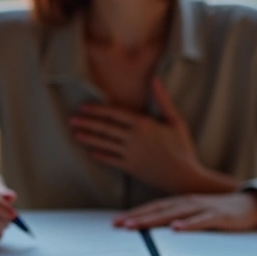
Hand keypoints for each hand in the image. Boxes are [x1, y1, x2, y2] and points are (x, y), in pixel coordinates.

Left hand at [70, 78, 233, 193]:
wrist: (184, 176)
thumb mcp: (176, 120)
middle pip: (105, 128)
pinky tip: (91, 153)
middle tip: (71, 119)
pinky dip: (100, 156)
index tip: (84, 107)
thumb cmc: (182, 147)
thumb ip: (163, 99)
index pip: (115, 113)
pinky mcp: (130, 168)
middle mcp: (134, 138)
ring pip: (104, 144)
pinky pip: (111, 160)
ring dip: (89, 139)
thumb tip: (155, 79)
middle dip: (87, 123)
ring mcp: (130, 154)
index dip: (98, 110)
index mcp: (143, 124)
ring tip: (76, 134)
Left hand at [113, 191, 256, 230]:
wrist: (252, 204)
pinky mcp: (220, 216)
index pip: (154, 208)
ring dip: (155, 220)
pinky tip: (177, 229)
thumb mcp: (197, 215)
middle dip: (138, 217)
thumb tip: (159, 236)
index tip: (116, 223)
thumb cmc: (222, 212)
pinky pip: (202, 220)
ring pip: (175, 213)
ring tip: (137, 226)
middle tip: (119, 226)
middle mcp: (189, 202)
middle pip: (159, 210)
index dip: (135, 214)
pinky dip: (189, 224)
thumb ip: (180, 220)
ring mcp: (204, 208)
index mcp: (182, 202)